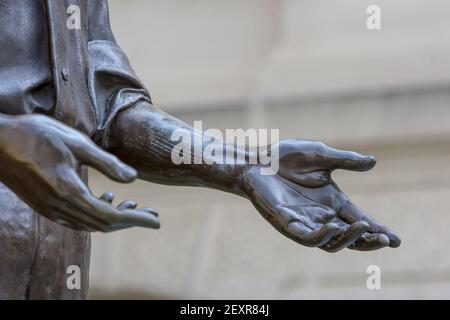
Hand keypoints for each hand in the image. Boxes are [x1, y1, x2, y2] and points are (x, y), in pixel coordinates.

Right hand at [0, 114, 158, 231]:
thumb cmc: (36, 135)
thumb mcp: (77, 143)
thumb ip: (107, 163)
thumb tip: (133, 179)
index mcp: (69, 193)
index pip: (111, 217)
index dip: (136, 220)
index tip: (156, 221)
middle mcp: (60, 208)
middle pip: (102, 224)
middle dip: (130, 220)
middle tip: (152, 214)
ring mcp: (50, 209)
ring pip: (90, 223)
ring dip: (114, 217)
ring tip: (133, 205)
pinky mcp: (45, 205)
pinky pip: (77, 218)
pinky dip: (96, 213)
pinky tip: (107, 197)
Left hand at [238, 139, 399, 251]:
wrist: (258, 159)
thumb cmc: (287, 157)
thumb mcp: (321, 155)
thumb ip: (345, 160)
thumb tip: (373, 162)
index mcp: (332, 201)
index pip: (358, 218)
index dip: (377, 229)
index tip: (396, 240)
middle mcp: (320, 215)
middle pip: (349, 235)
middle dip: (368, 240)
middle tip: (386, 239)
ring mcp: (303, 221)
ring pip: (331, 241)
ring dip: (349, 239)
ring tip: (364, 228)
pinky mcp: (286, 222)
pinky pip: (306, 237)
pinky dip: (321, 236)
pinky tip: (333, 227)